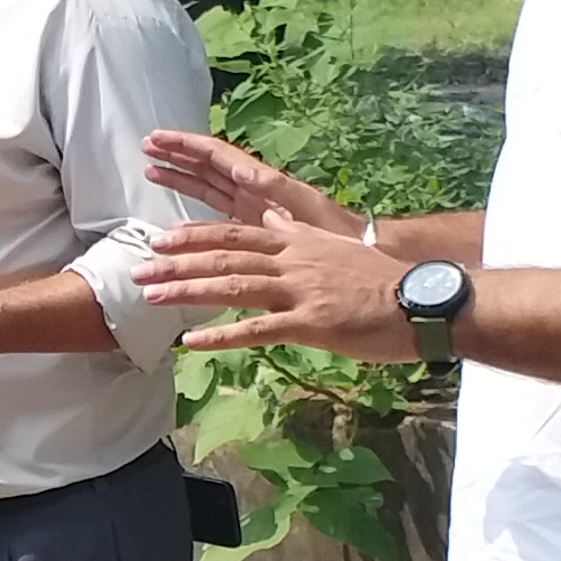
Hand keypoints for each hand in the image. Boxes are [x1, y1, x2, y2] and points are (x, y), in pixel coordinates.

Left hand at [136, 217, 418, 360]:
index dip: (195, 235)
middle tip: (138, 267)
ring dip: (188, 290)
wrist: (422, 301)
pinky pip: (258, 330)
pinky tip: (193, 342)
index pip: (236, 233)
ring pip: (233, 286)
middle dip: (177, 262)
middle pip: (224, 256)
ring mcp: (300, 290)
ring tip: (151, 295)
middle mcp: (293, 260)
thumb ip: (299, 235)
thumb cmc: (382, 281)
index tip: (162, 237)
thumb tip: (273, 218)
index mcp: (298, 242)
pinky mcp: (311, 322)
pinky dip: (223, 336)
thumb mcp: (336, 246)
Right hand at [141, 128, 354, 234]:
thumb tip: (240, 171)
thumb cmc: (337, 230)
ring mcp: (252, 211)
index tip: (161, 138)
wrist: (358, 253)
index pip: (217, 156)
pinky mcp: (254, 231)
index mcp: (263, 182)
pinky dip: (194, 217)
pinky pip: (216, 217)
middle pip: (208, 167)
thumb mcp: (306, 206)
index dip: (187, 146)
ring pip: (208, 188)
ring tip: (151, 169)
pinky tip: (174, 223)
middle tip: (146, 146)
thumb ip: (274, 188)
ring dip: (182, 177)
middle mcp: (254, 192)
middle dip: (178, 155)